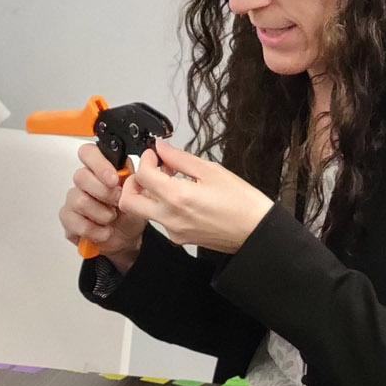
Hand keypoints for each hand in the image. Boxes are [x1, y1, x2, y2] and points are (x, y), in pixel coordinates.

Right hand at [59, 142, 147, 264]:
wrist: (127, 238)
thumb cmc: (129, 213)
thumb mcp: (139, 195)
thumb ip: (133, 179)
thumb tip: (134, 168)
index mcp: (101, 169)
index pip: (89, 153)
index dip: (99, 164)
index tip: (113, 179)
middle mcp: (85, 181)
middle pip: (81, 176)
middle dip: (105, 193)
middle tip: (117, 202)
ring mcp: (74, 199)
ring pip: (80, 201)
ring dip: (102, 214)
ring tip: (112, 218)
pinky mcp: (68, 218)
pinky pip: (77, 222)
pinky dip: (96, 230)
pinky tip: (104, 230)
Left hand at [118, 140, 273, 252]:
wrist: (256, 232)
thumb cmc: (242, 203)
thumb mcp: (211, 171)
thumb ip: (180, 158)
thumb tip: (162, 148)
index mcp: (178, 197)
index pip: (143, 175)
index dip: (145, 159)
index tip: (155, 154)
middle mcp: (171, 218)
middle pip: (129, 201)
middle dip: (133, 182)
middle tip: (148, 170)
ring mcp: (173, 231)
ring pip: (144, 211)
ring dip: (148, 193)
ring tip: (169, 179)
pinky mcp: (179, 238)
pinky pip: (160, 219)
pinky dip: (161, 204)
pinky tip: (180, 194)